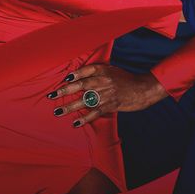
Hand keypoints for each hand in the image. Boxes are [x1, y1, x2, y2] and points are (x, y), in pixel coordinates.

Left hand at [46, 64, 168, 127]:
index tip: (64, 78)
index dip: (75, 74)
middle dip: (65, 91)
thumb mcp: (112, 70)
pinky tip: (75, 123)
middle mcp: (103, 81)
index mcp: (103, 70)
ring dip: (70, 107)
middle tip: (52, 95)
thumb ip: (96, 72)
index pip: (86, 71)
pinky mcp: (110, 105)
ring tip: (58, 112)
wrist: (143, 89)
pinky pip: (95, 113)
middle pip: (81, 85)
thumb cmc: (126, 79)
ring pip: (85, 100)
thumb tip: (77, 76)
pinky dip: (84, 119)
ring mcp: (106, 94)